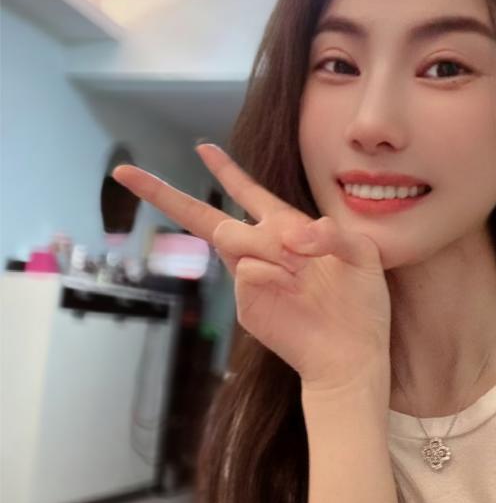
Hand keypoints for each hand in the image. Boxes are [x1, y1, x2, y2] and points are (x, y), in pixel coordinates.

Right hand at [112, 145, 390, 394]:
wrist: (353, 354)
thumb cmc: (360, 305)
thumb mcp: (361, 255)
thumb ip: (331, 234)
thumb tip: (294, 236)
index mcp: (288, 230)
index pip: (249, 194)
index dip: (226, 171)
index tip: (203, 148)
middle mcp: (263, 251)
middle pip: (205, 217)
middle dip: (164, 194)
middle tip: (128, 174)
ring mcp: (249, 277)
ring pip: (231, 235)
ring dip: (268, 244)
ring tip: (301, 266)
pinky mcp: (247, 303)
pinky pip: (247, 268)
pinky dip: (273, 271)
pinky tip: (295, 285)